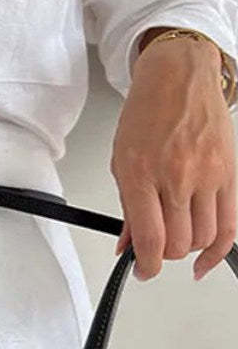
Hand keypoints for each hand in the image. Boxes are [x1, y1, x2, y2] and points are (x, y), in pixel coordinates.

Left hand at [111, 36, 236, 280]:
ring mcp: (206, 175)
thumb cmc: (147, 113)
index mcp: (140, 173)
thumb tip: (128, 245)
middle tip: (155, 249)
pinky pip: (229, 226)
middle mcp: (175, 176)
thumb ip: (127, 208)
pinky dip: (217, 250)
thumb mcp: (121, 160)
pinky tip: (206, 259)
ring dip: (188, 249)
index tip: (142, 270)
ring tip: (176, 239)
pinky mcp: (229, 174)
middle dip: (164, 255)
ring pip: (203, 239)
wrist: (178, 79)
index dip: (145, 265)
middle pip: (178, 243)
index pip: (150, 238)